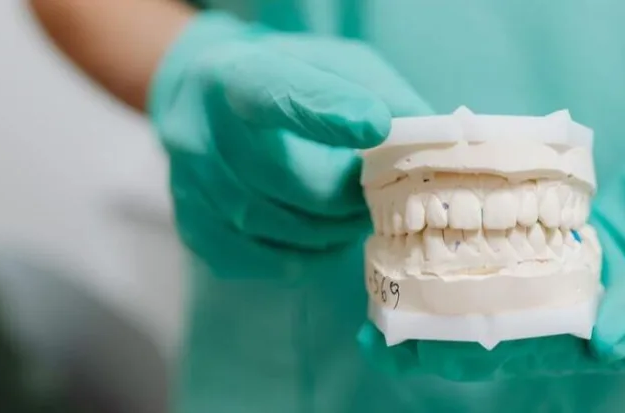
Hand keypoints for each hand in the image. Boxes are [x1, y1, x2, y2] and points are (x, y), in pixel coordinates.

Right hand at [149, 12, 432, 275]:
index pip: (278, 95)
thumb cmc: (288, 75)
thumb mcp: (337, 63)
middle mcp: (200, 131)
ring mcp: (189, 186)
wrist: (201, 94)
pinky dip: (303, 254)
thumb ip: (384, 95)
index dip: (326, 113)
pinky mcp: (193, 228)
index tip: (374, 125)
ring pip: (279, 229)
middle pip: (290, 182)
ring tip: (352, 212)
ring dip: (332, 229)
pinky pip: (262, 260)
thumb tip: (435, 144)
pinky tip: (317, 234)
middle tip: (377, 194)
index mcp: (237, 76)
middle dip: (348, 195)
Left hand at [358, 39, 624, 380]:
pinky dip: (481, 262)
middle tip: (381, 343)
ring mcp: (602, 284)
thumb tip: (610, 346)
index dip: (502, 357)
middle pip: (532, 342)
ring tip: (384, 309)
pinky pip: (525, 261)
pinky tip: (430, 257)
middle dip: (457, 346)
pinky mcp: (585, 250)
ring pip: (520, 306)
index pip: (573, 357)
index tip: (436, 348)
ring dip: (456, 310)